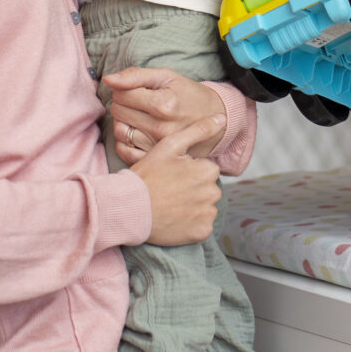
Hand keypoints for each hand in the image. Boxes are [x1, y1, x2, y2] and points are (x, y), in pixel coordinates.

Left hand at [108, 67, 226, 162]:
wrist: (215, 120)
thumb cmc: (189, 95)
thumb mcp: (168, 77)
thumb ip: (136, 75)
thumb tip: (108, 79)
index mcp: (164, 105)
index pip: (122, 94)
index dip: (125, 88)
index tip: (138, 90)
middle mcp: (160, 128)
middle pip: (118, 111)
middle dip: (123, 103)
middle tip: (139, 102)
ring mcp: (157, 146)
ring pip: (119, 130)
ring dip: (123, 120)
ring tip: (138, 116)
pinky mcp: (155, 159)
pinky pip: (123, 150)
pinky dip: (124, 140)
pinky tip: (137, 131)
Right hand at [128, 114, 224, 245]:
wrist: (128, 208)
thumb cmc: (147, 175)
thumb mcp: (170, 145)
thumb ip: (199, 130)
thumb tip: (222, 118)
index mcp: (208, 170)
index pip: (206, 170)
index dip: (188, 171)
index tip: (172, 176)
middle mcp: (213, 193)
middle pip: (208, 188)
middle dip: (194, 189)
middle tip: (170, 191)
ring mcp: (208, 214)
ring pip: (206, 207)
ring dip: (194, 207)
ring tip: (171, 205)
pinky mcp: (201, 233)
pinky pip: (203, 226)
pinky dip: (192, 224)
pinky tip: (175, 219)